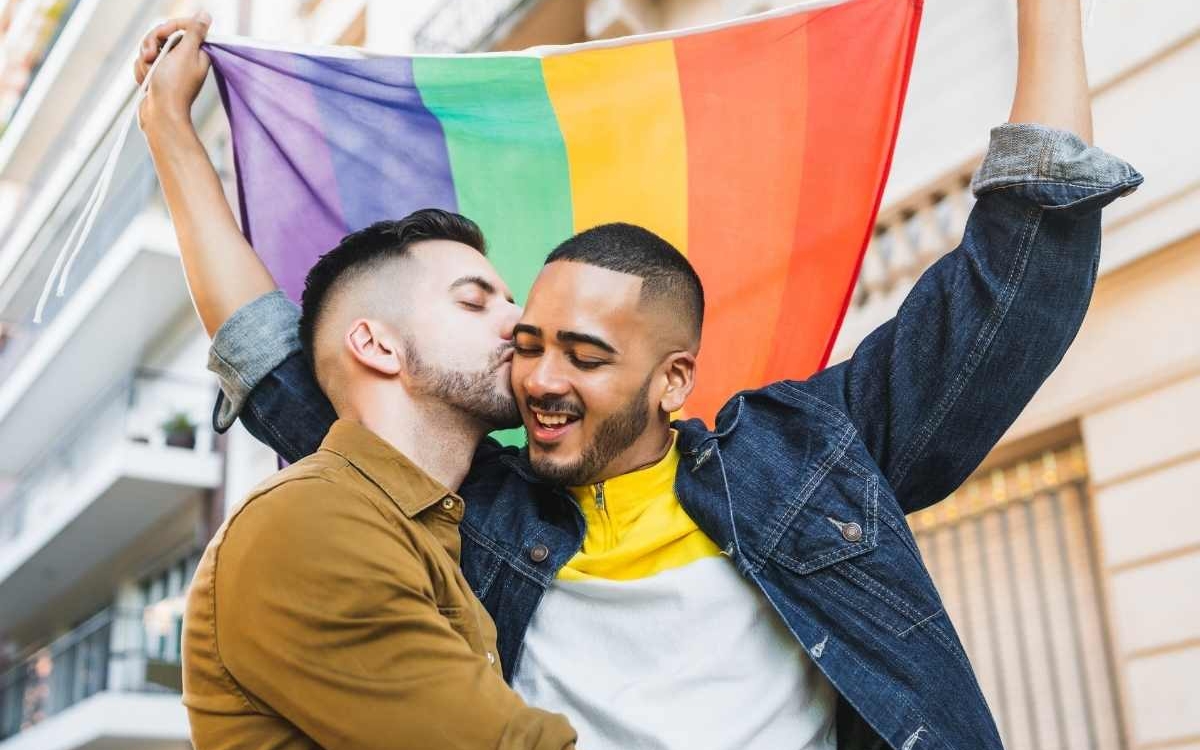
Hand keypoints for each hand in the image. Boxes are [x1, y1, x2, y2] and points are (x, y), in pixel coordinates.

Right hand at [135, 12, 211, 133]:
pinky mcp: (156, 76)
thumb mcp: (186, 53)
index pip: (181, 27)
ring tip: (149, 75)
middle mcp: (184, 59)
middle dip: (151, 45)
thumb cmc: (173, 86)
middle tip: (151, 57)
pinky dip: (141, 71)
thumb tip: (205, 16)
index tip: (161, 35)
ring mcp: (169, 68)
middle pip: (161, 36)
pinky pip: (143, 64)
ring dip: (144, 61)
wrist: (160, 114)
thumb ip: (195, 32)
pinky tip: (145, 82)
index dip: (169, 27)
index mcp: (196, 52)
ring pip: (149, 49)